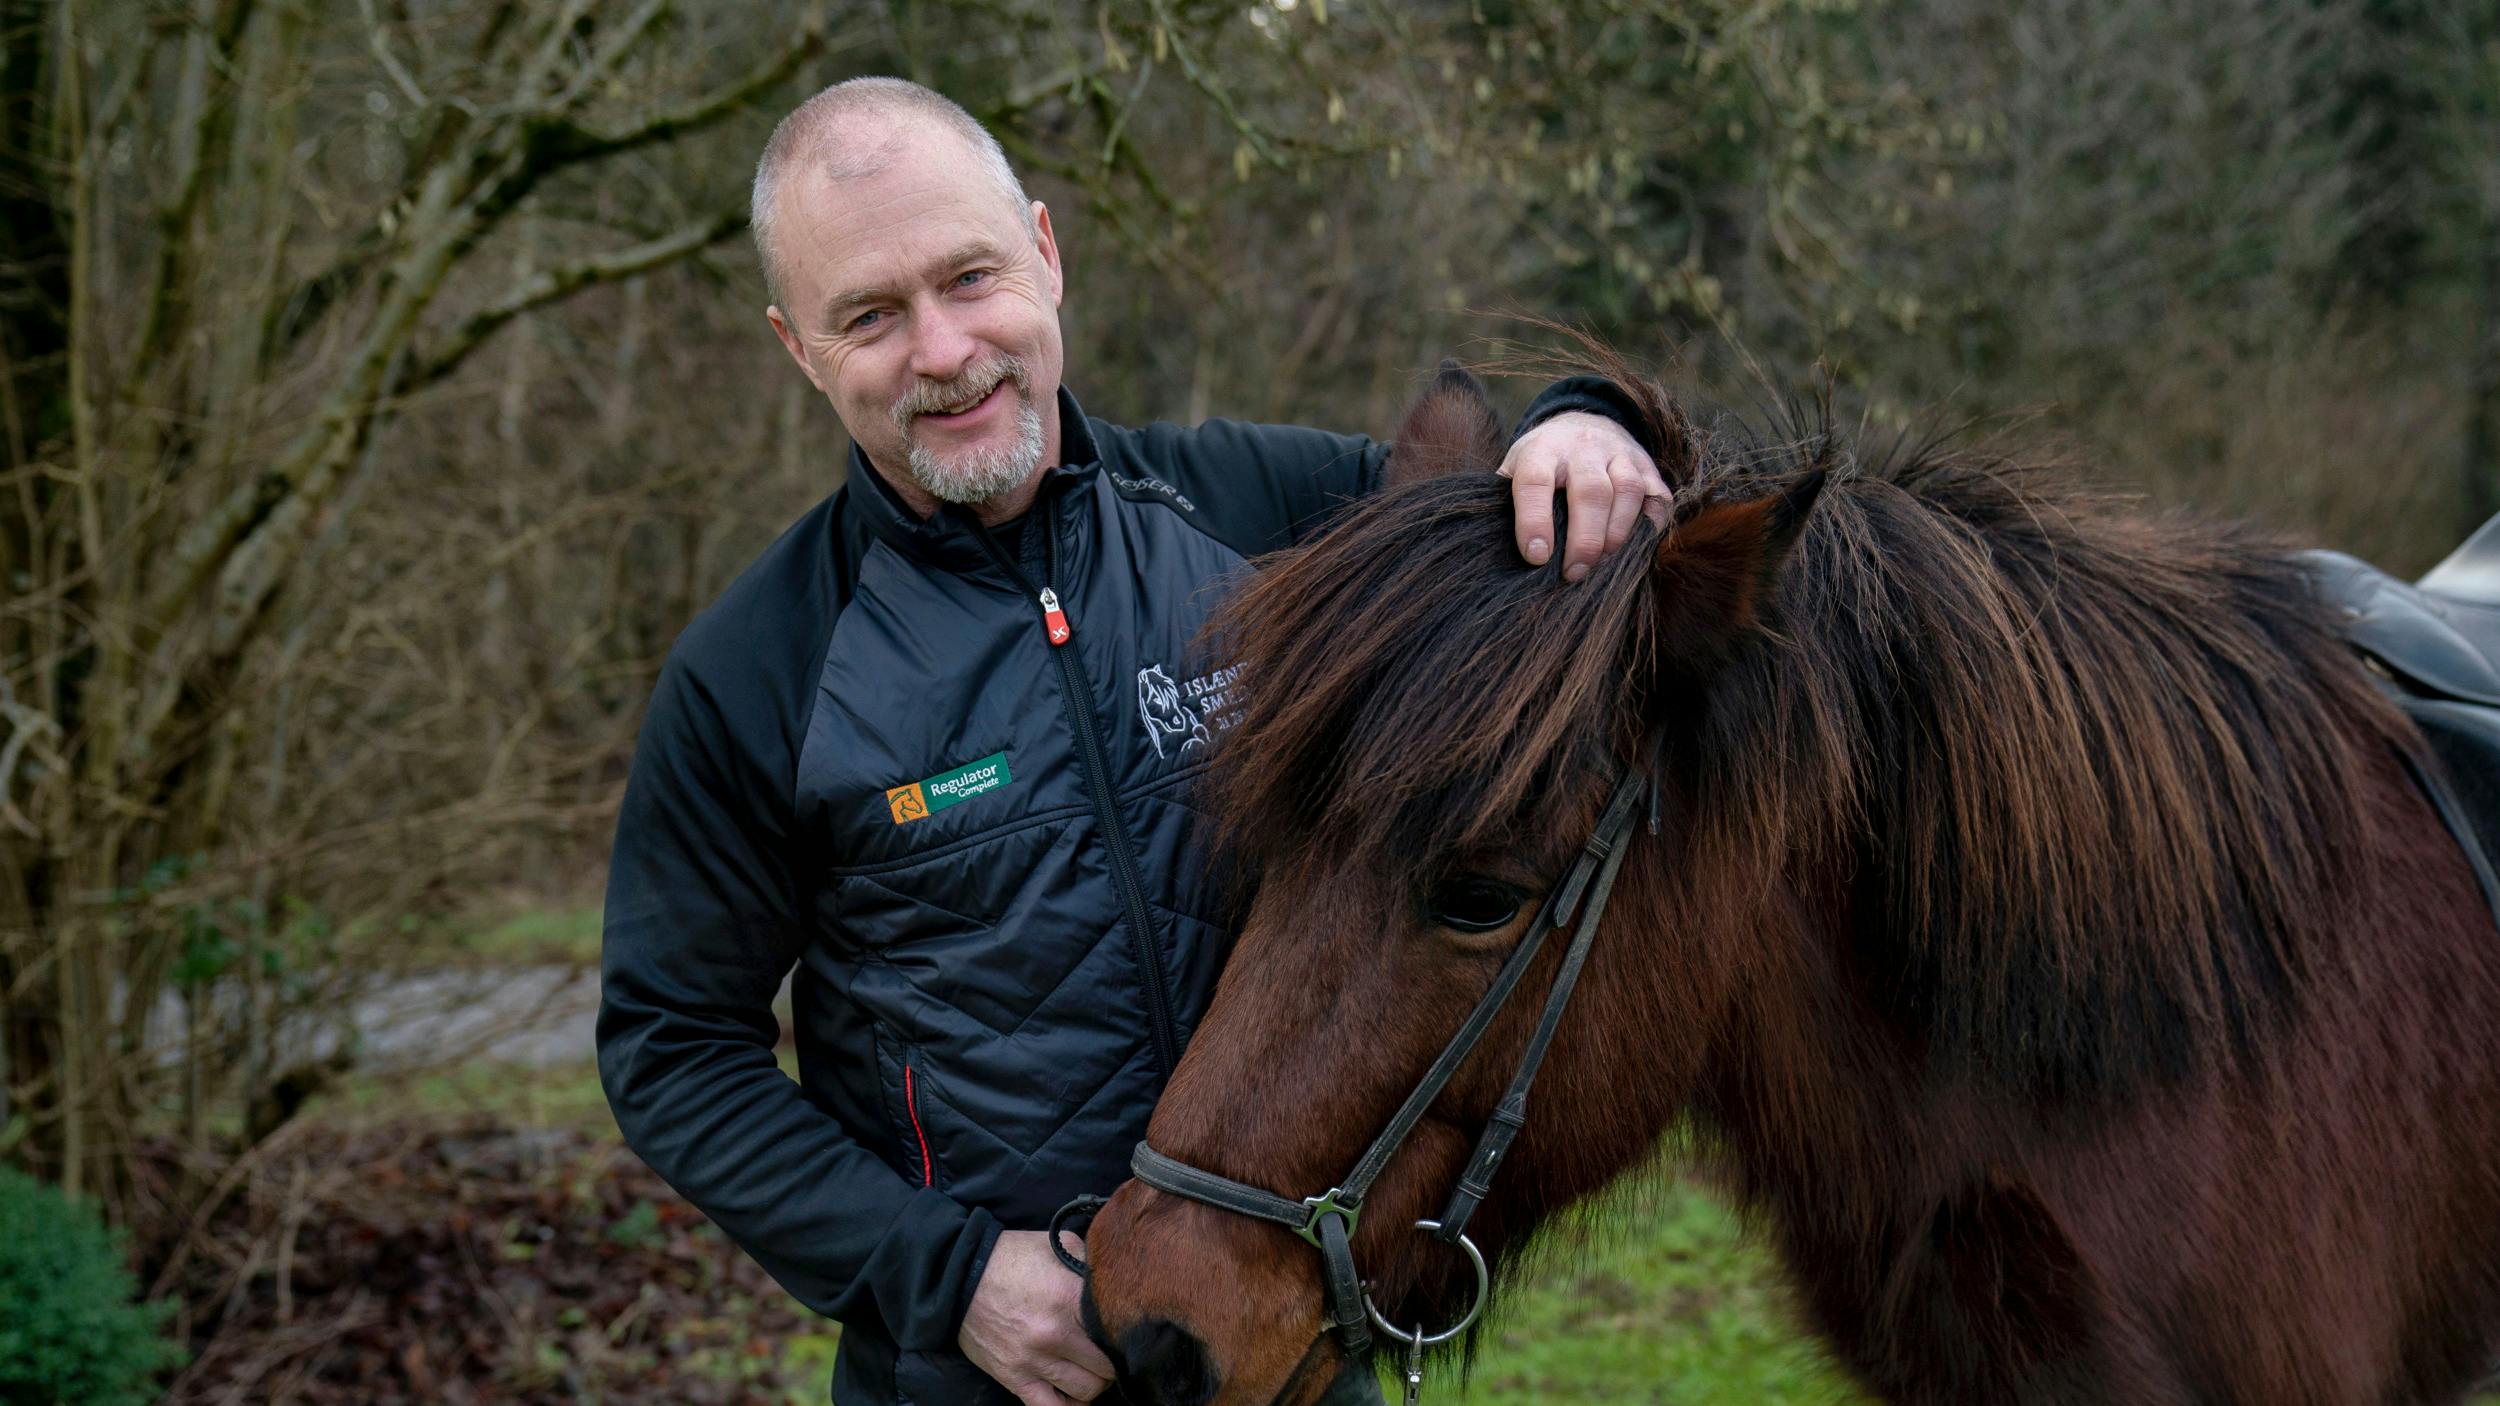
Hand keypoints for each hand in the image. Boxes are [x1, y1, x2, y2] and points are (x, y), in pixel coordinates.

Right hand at [959, 1230, 1115, 1404]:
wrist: (960, 1277)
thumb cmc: (1014, 1258)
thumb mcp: (1059, 1245)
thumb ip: (1093, 1264)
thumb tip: (1120, 1279)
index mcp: (1068, 1297)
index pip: (1117, 1330)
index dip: (1126, 1331)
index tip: (1125, 1329)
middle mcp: (1054, 1333)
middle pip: (1107, 1366)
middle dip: (1114, 1360)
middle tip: (1111, 1351)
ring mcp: (1033, 1360)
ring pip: (1087, 1391)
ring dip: (1096, 1382)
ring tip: (1093, 1368)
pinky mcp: (1014, 1378)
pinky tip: (1074, 1393)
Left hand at [1497, 411, 1669, 581]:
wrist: (1584, 424)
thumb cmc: (1543, 460)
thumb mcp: (1515, 467)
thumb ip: (1505, 499)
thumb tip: (1493, 546)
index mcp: (1543, 449)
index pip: (1536, 481)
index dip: (1534, 520)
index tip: (1536, 556)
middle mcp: (1583, 447)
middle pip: (1590, 491)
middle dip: (1584, 539)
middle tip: (1573, 572)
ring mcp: (1620, 454)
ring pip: (1627, 491)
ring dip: (1616, 533)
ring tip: (1602, 562)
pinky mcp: (1647, 467)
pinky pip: (1656, 497)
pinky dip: (1649, 525)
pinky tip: (1634, 547)